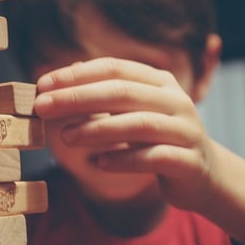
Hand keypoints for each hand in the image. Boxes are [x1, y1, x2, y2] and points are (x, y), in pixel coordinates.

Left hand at [34, 58, 216, 211]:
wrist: (204, 176)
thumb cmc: (157, 139)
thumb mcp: (132, 111)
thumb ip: (105, 94)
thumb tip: (65, 75)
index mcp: (159, 81)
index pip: (113, 68)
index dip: (75, 75)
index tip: (41, 84)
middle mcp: (175, 100)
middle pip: (122, 92)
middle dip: (77, 97)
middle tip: (42, 107)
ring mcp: (185, 130)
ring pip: (138, 124)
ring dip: (97, 129)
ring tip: (65, 137)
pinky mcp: (189, 162)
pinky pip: (153, 158)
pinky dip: (123, 159)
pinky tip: (98, 163)